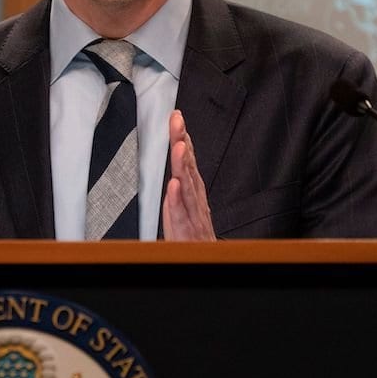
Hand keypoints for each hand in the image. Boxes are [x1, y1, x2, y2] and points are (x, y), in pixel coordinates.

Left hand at [162, 110, 215, 240]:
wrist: (202, 260)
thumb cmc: (192, 236)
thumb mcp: (183, 206)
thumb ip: (179, 188)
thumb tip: (176, 169)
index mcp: (192, 191)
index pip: (187, 160)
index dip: (183, 138)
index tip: (177, 117)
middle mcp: (195, 199)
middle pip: (188, 166)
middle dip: (183, 142)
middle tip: (177, 120)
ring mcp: (193, 214)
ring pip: (188, 186)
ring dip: (184, 165)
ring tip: (180, 146)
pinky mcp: (187, 230)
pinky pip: (182, 213)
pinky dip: (178, 199)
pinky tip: (174, 185)